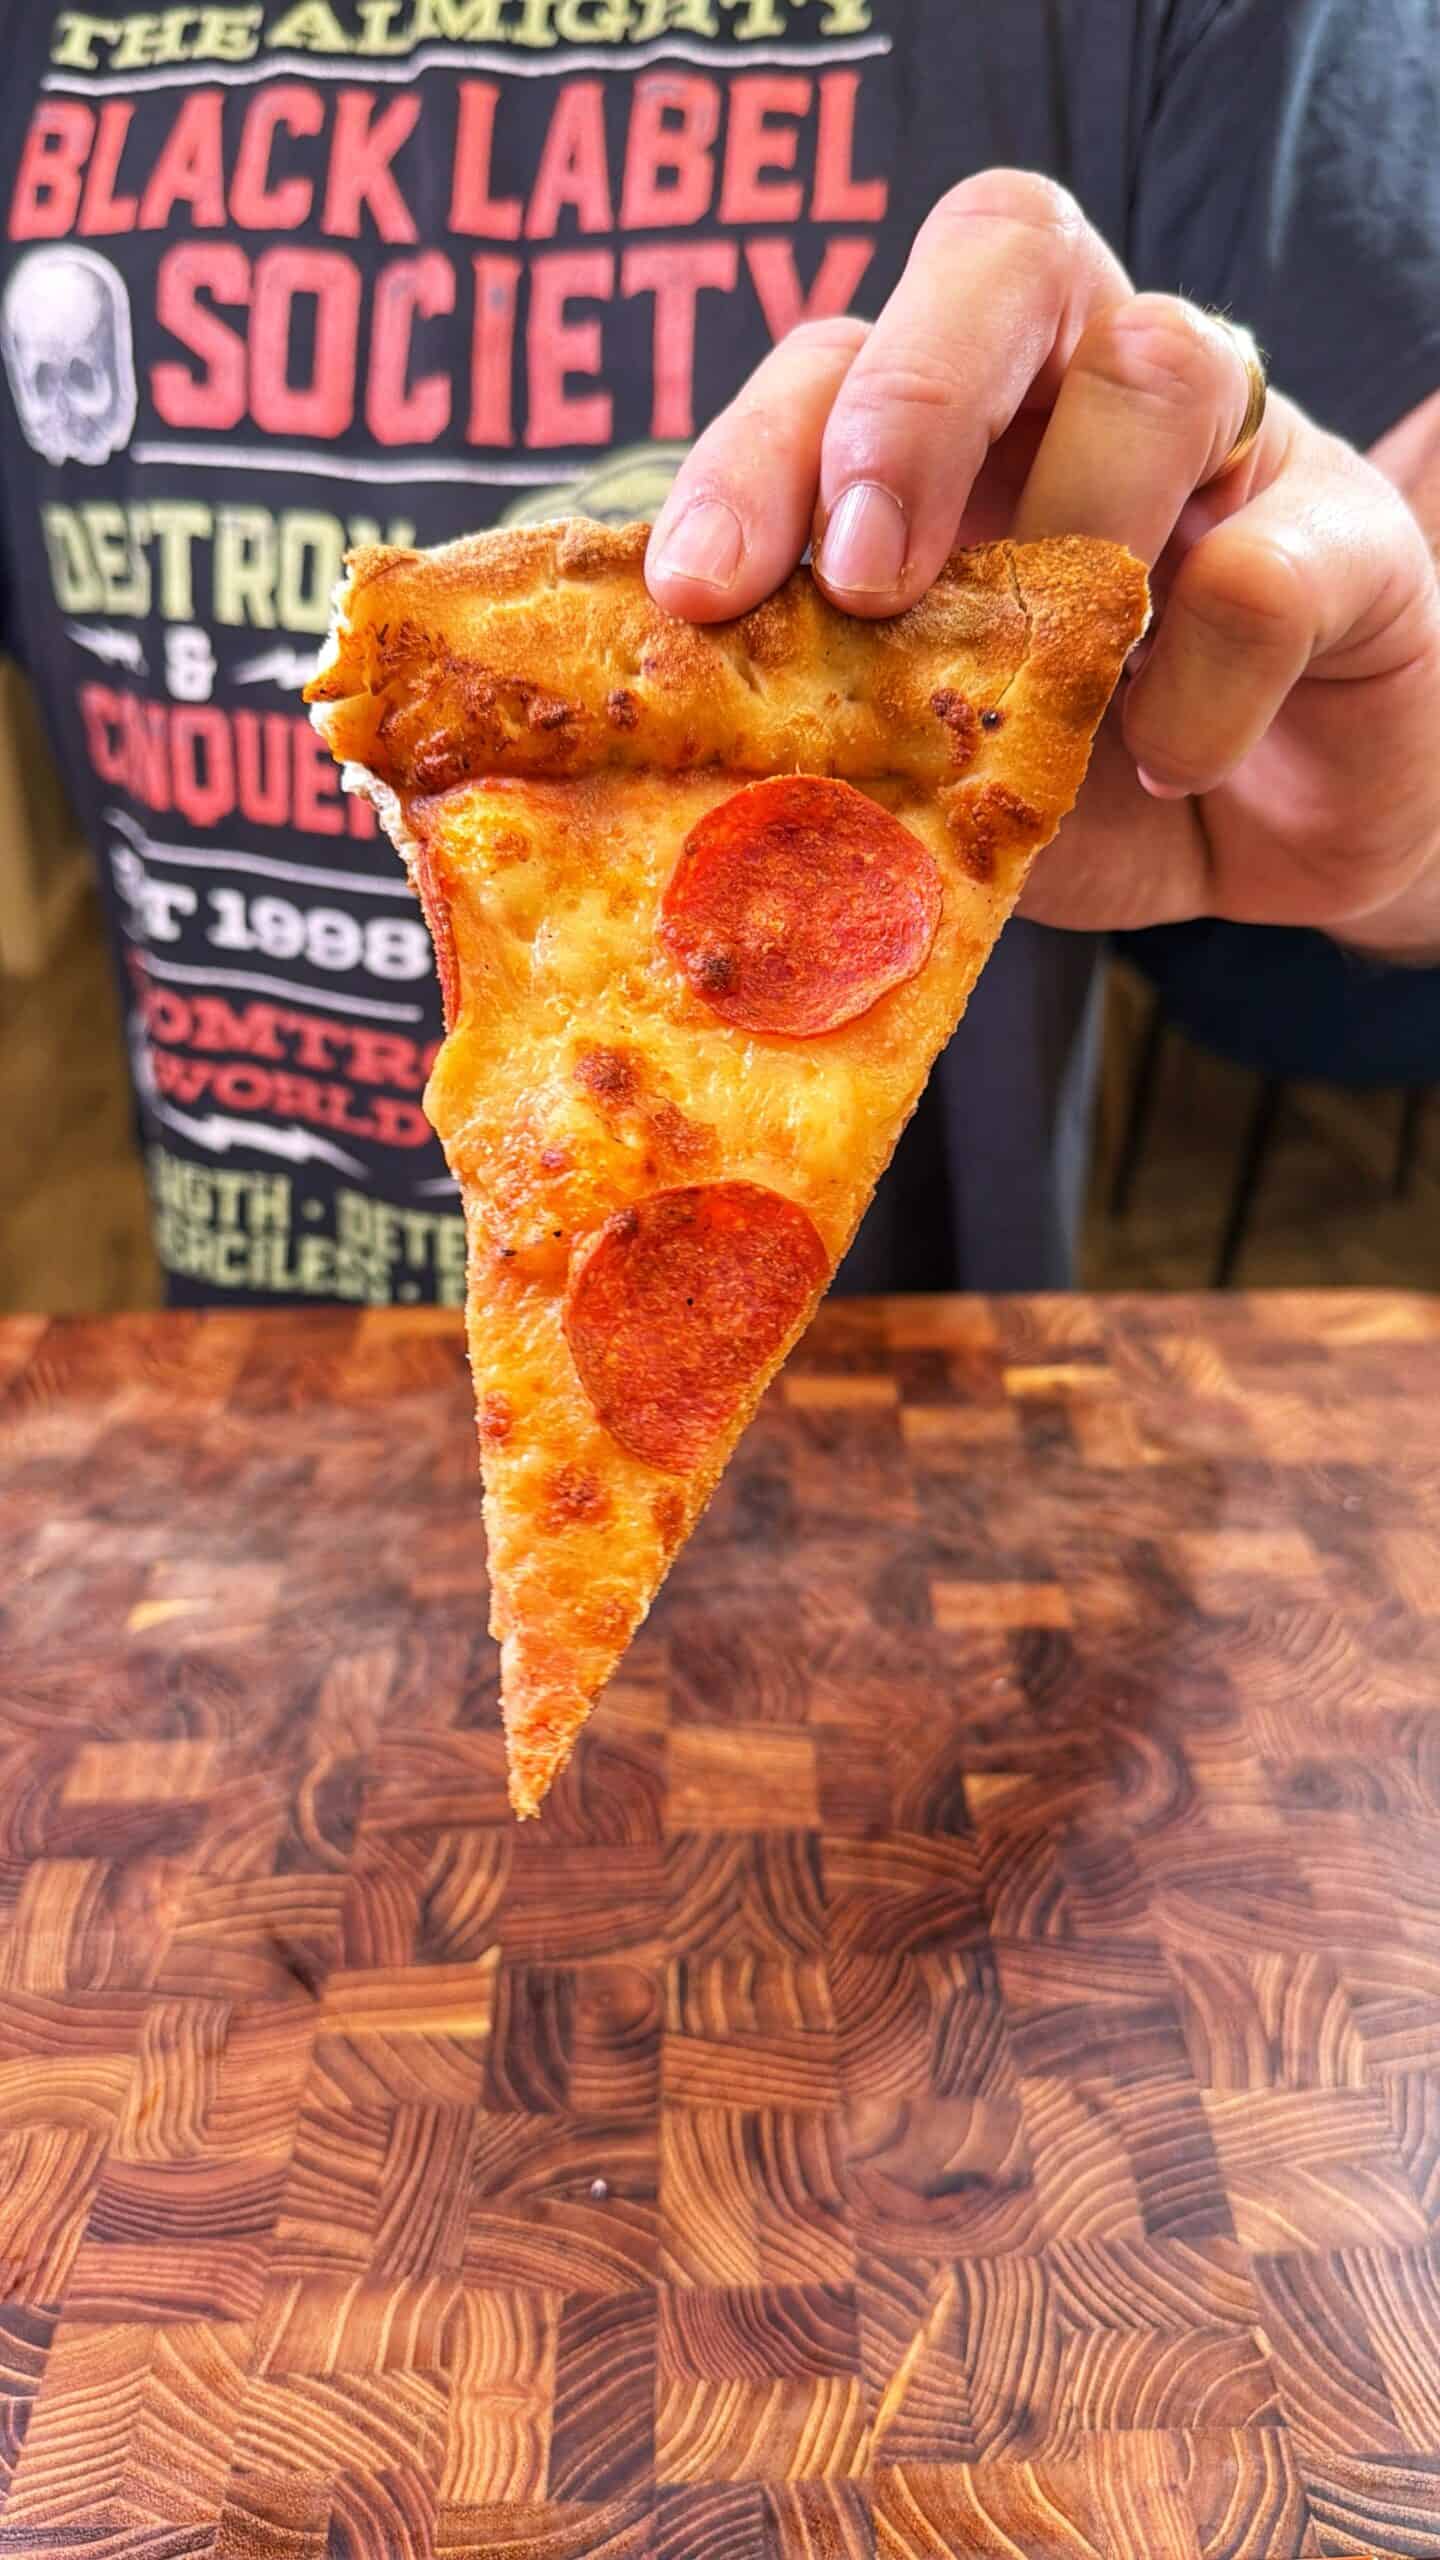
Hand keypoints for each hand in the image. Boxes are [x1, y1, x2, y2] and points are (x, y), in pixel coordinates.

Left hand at [646, 170, 1439, 954]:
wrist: (1260, 857)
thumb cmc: (1070, 786)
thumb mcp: (924, 760)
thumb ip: (836, 720)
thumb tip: (701, 756)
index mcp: (953, 424)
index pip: (836, 355)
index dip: (757, 452)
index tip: (702, 592)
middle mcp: (1083, 383)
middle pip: (998, 253)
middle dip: (908, 405)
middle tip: (861, 576)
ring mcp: (1231, 445)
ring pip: (1155, 367)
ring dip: (1076, 532)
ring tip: (1044, 696)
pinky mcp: (1348, 542)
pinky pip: (1259, 572)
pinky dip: (1195, 689)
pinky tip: (1163, 765)